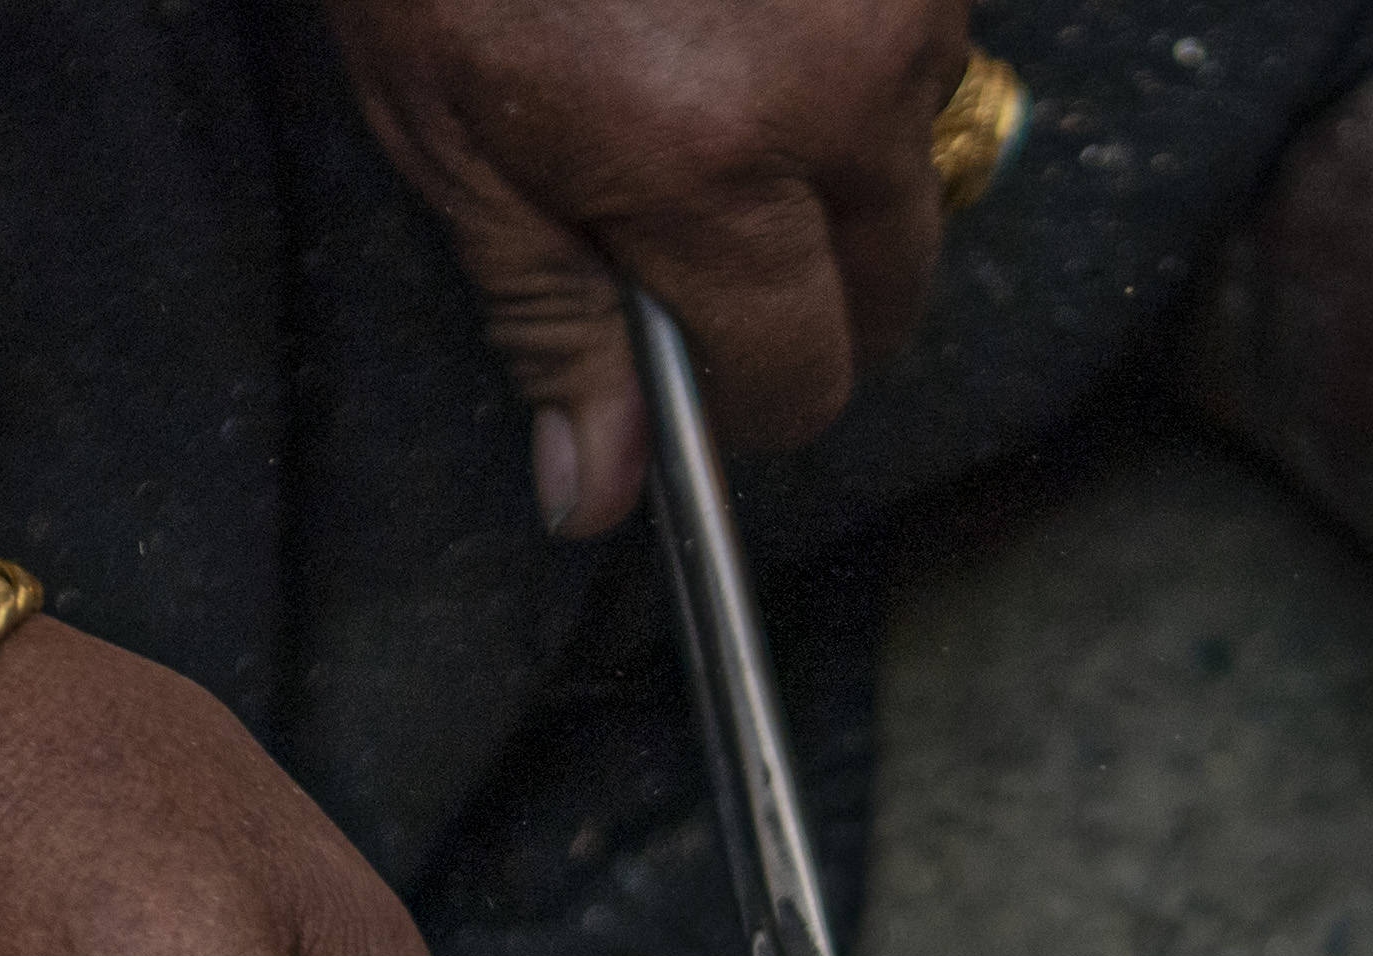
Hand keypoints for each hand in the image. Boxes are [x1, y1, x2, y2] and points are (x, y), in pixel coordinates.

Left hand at [325, 0, 970, 536]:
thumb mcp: (453, 141)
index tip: (706, 391)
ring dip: (841, 157)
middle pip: (892, 282)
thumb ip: (548, 318)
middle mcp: (836, 88)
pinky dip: (851, 49)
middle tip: (709, 255)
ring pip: (912, 150)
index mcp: (710, 168)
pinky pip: (919, 34)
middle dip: (813, 299)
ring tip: (715, 83)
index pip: (803, 374)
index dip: (749, 404)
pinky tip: (750, 10)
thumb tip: (598, 490)